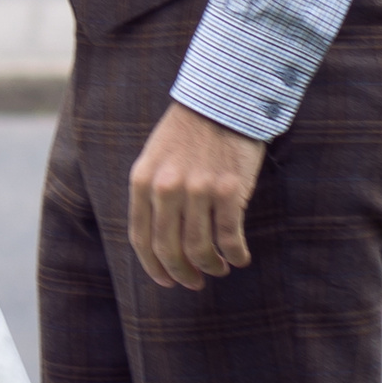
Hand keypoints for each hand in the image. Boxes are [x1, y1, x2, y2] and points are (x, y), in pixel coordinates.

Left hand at [128, 101, 265, 292]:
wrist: (223, 100)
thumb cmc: (189, 132)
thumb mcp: (155, 157)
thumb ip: (151, 193)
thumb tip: (158, 242)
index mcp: (142, 180)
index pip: (141, 238)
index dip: (154, 266)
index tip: (167, 280)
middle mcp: (166, 188)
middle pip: (169, 249)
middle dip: (182, 273)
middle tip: (194, 282)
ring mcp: (198, 190)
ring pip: (200, 249)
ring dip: (211, 267)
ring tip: (219, 268)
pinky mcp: (229, 191)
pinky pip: (230, 238)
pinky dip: (236, 255)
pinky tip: (240, 258)